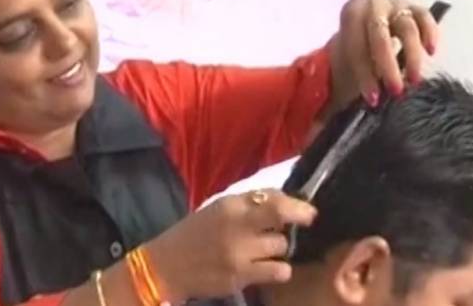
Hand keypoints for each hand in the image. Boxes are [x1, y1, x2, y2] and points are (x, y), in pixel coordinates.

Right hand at [145, 189, 316, 301]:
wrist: (166, 266)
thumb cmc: (193, 235)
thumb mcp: (217, 210)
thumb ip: (247, 203)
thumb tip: (283, 198)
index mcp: (230, 205)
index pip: (271, 196)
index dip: (295, 202)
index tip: (307, 208)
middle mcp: (236, 224)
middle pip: (281, 215)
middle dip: (300, 216)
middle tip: (306, 221)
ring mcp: (239, 252)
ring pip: (282, 246)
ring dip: (279, 248)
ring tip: (267, 250)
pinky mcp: (241, 277)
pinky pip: (278, 271)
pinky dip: (279, 270)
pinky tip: (269, 268)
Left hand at [331, 0, 439, 107]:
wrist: (369, 22)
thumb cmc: (356, 50)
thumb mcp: (343, 66)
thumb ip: (331, 97)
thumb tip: (315, 134)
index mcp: (350, 14)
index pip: (355, 46)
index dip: (363, 74)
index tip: (373, 99)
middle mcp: (372, 5)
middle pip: (379, 34)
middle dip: (387, 65)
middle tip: (397, 91)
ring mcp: (396, 4)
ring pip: (407, 26)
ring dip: (412, 55)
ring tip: (415, 80)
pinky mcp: (415, 7)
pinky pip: (424, 17)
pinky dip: (430, 33)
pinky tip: (431, 52)